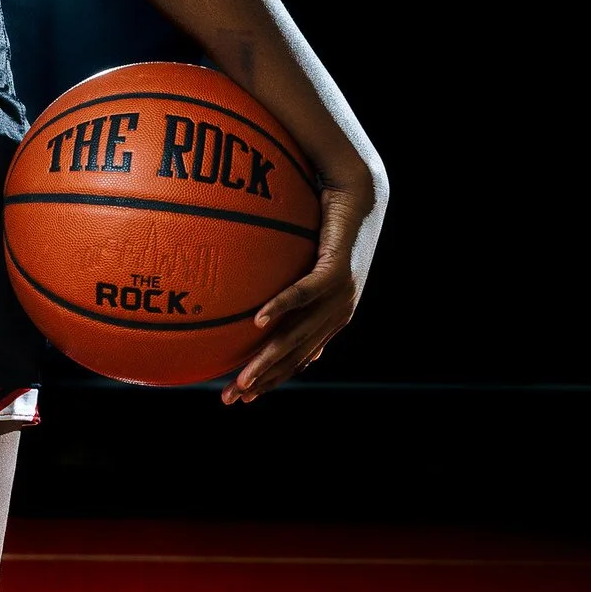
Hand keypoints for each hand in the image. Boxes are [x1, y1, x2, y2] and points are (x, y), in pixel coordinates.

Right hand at [221, 164, 386, 404]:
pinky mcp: (338, 271)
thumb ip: (292, 287)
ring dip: (268, 358)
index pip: (297, 360)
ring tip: (243, 377)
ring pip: (299, 336)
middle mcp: (337, 314)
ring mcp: (340, 295)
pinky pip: (306, 293)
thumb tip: (259, 301)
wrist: (360, 193)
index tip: (241, 396)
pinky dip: (282, 308)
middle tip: (230, 398)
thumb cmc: (327, 221)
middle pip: (294, 358)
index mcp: (329, 318)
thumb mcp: (308, 261)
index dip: (270, 380)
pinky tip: (258, 321)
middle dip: (262, 381)